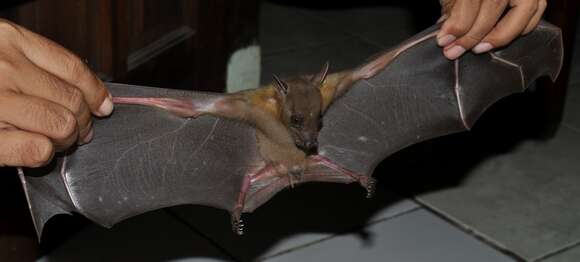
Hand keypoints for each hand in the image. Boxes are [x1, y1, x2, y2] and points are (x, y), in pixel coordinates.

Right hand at [0, 19, 112, 167]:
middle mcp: (3, 67)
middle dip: (83, 121)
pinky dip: (45, 153)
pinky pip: (36, 149)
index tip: (102, 105)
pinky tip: (37, 148)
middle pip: (72, 101)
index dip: (96, 92)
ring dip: (67, 139)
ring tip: (58, 140)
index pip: (74, 69)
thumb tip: (84, 90)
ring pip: (60, 126)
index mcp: (8, 39)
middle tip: (80, 129)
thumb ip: (31, 60)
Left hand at [437, 0, 546, 59]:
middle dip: (473, 34)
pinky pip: (537, 8)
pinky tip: (498, 39)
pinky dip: (520, 28)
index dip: (458, 23)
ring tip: (478, 49)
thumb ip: (451, 9)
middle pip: (495, 4)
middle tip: (454, 51)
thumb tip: (448, 35)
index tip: (444, 40)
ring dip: (501, 35)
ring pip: (525, 8)